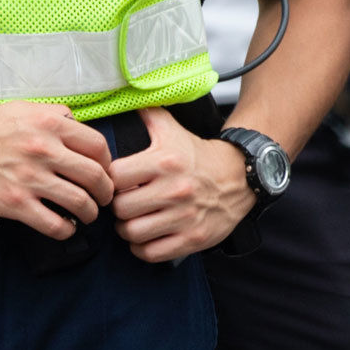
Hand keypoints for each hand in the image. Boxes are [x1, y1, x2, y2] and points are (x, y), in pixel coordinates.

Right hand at [0, 100, 116, 237]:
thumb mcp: (22, 109)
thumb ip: (54, 114)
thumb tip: (77, 123)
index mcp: (50, 125)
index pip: (98, 147)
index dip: (109, 163)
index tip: (107, 172)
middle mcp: (45, 151)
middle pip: (96, 176)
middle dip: (106, 192)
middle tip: (105, 197)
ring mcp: (30, 179)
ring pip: (80, 202)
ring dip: (91, 212)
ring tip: (89, 214)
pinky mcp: (14, 203)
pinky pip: (53, 224)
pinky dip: (65, 230)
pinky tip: (65, 228)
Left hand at [109, 105, 251, 261]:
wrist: (239, 178)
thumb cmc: (197, 156)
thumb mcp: (173, 131)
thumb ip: (147, 115)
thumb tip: (124, 97)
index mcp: (165, 162)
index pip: (115, 177)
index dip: (110, 181)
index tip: (117, 183)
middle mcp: (174, 190)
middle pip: (120, 209)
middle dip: (118, 207)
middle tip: (125, 203)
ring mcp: (184, 217)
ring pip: (132, 233)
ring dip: (128, 229)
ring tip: (134, 220)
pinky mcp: (192, 239)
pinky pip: (150, 253)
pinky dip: (143, 248)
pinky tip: (147, 236)